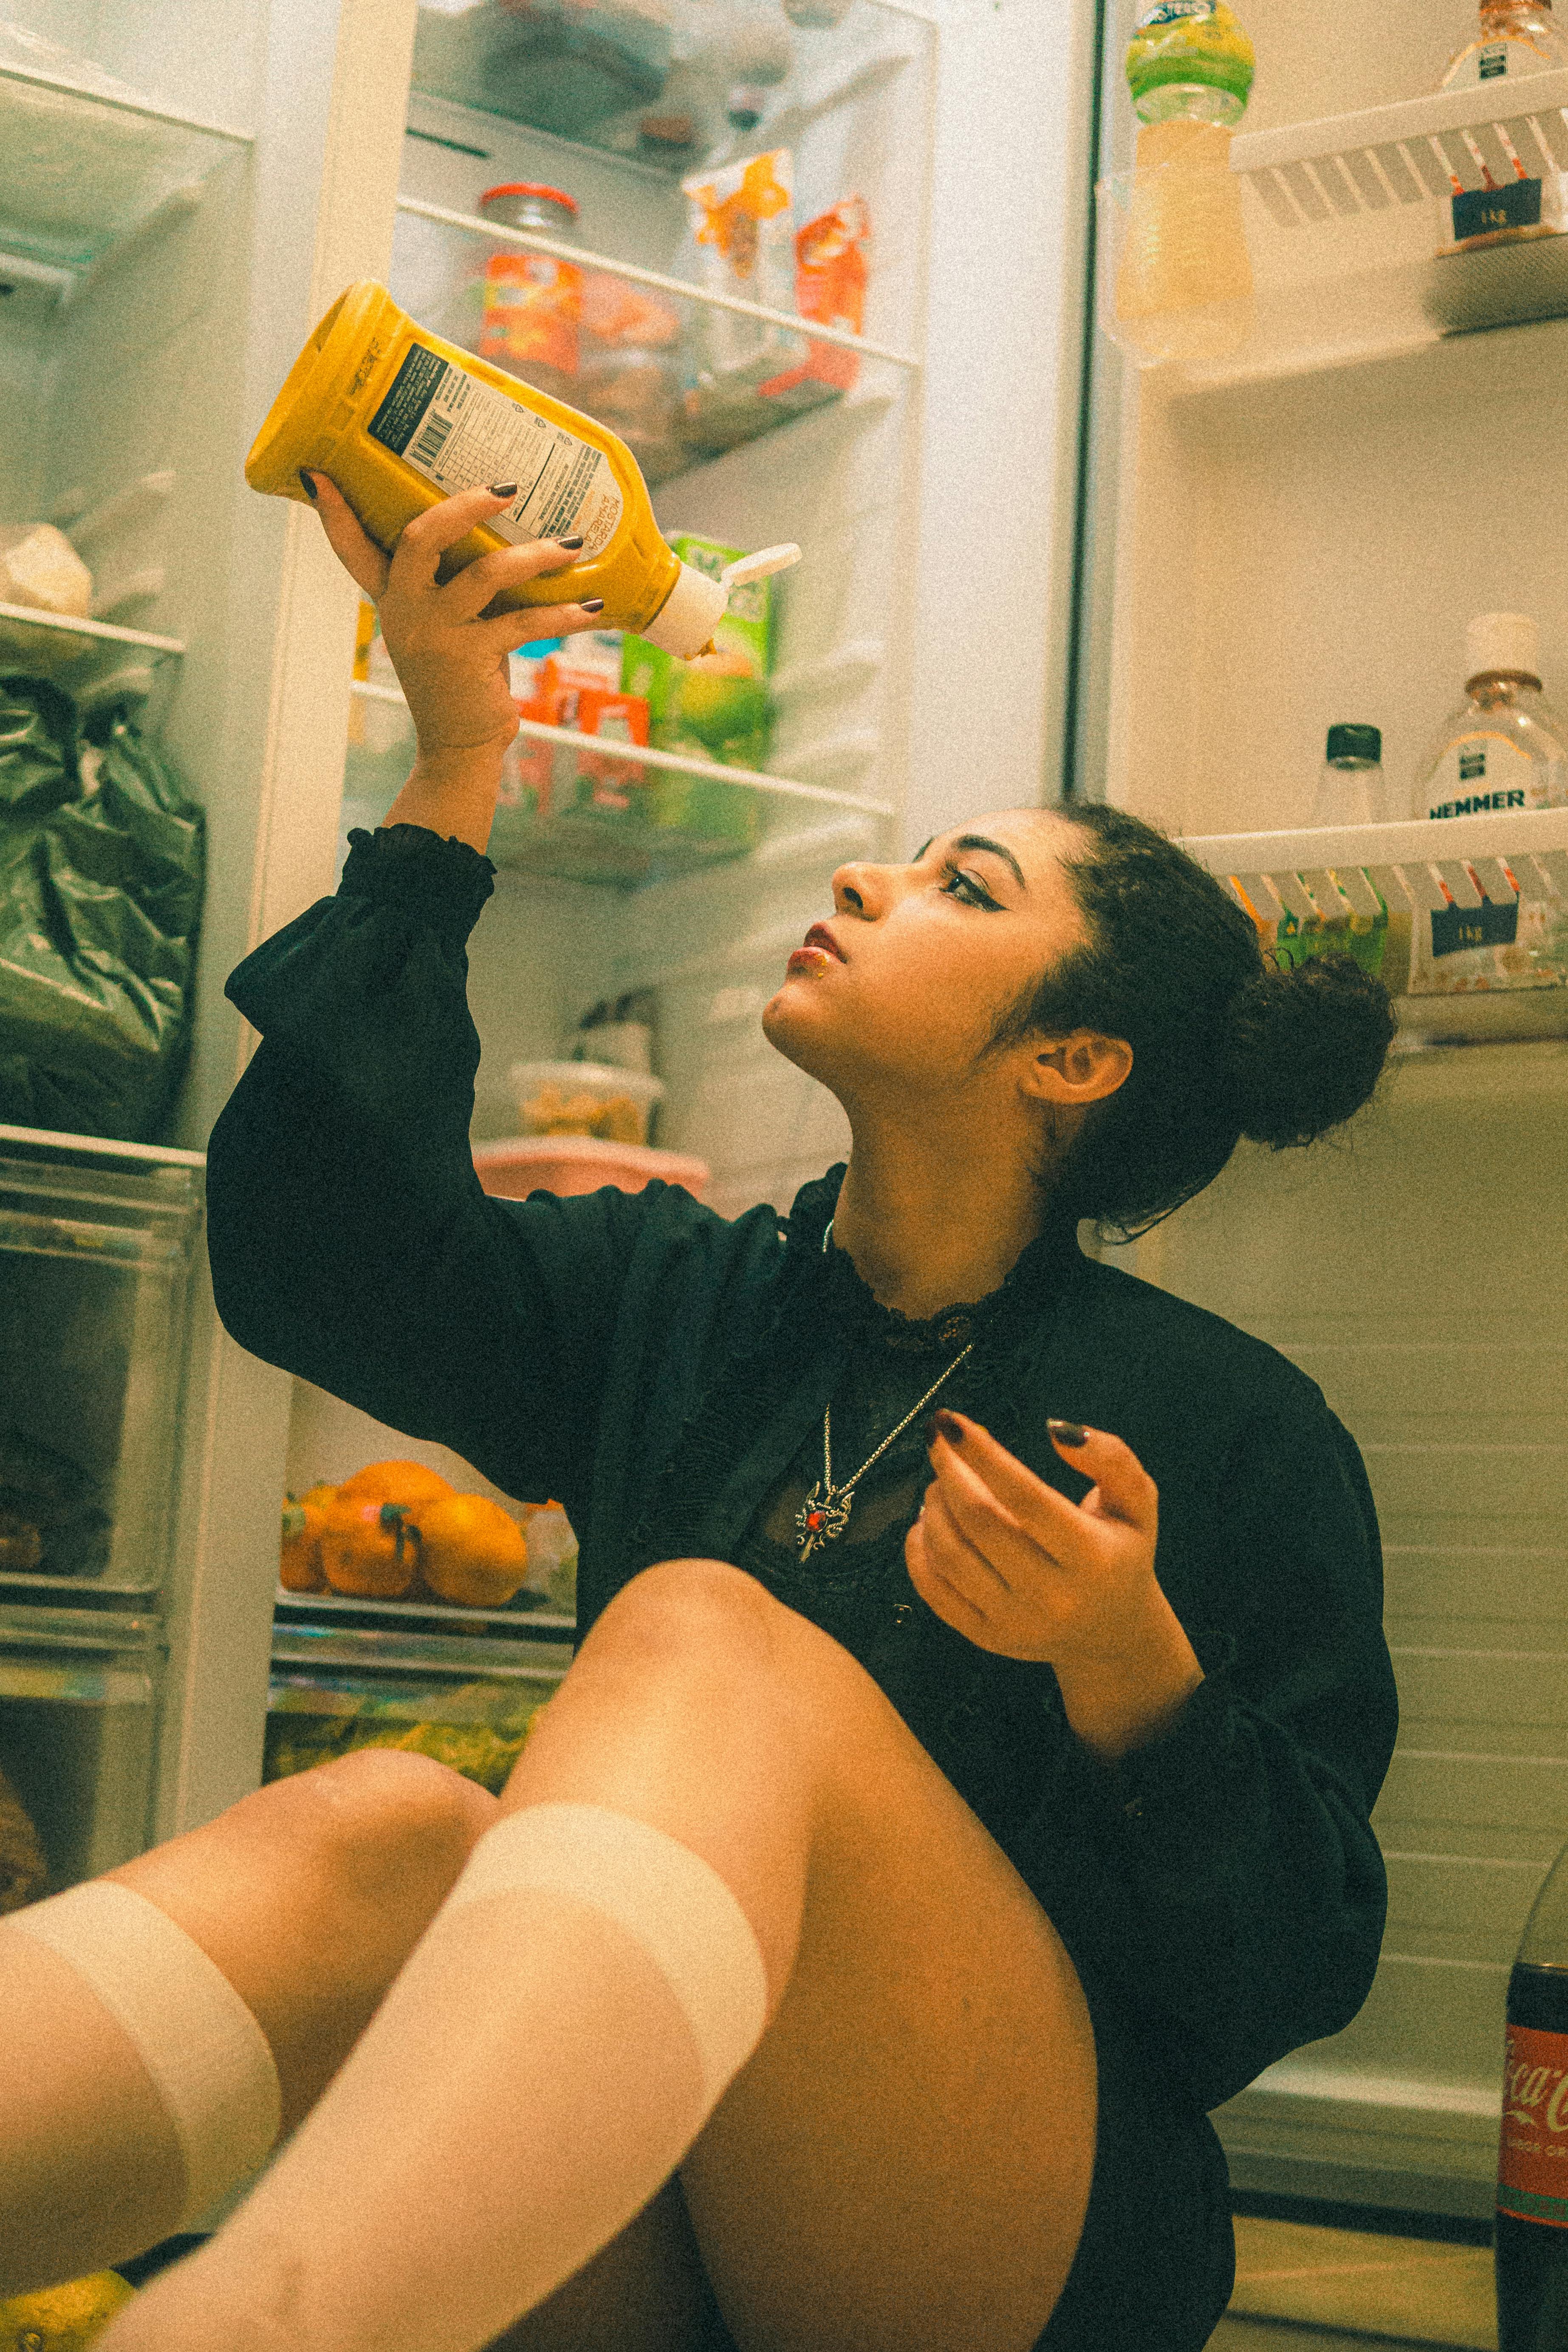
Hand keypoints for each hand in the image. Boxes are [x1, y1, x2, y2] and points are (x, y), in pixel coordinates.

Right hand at [303, 472, 598, 765]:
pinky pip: (523, 623)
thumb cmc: (457, 677)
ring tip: (570, 546)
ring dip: (534, 555)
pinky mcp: (471, 657)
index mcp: (392, 599)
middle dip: (462, 505)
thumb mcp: (440, 627)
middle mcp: (406, 610)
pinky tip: (591, 607)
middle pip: (421, 538)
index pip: (353, 549)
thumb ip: (448, 585)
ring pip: (485, 573)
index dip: (335, 512)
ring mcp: (437, 634)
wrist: (458, 746)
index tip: (319, 472)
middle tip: (506, 487)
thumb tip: (496, 532)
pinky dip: (562, 615)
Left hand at [906, 1412, 1203, 1756]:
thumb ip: (1110, 1458)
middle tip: (940, 1444)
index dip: (982, 1454)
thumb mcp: (1137, 1502)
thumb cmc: (1120, 1551)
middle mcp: (1053, 1596)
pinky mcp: (987, 1637)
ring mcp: (1016, 1623)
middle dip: (948, 1474)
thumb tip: (1055, 1430)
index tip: (949, 1420)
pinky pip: (934, 1590)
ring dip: (932, 1507)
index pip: (1026, 1497)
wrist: (1114, 1634)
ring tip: (939, 1481)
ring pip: (950, 1555)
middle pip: (979, 1523)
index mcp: (1092, 1557)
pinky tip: (928, 1521)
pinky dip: (919, 1548)